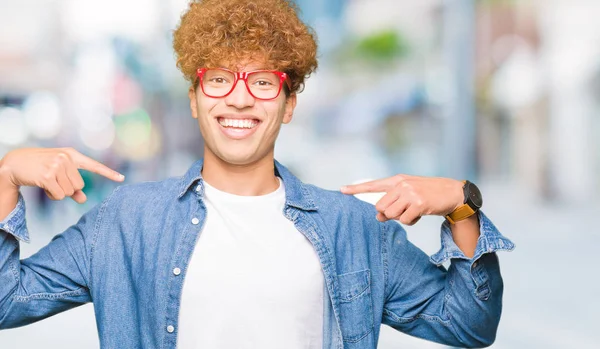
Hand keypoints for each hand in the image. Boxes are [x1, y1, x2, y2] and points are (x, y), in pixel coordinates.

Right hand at [0, 148, 123, 203]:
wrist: (15, 163)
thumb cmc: (39, 167)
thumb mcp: (58, 172)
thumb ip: (72, 185)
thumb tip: (83, 199)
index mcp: (72, 155)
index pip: (93, 165)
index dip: (108, 173)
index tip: (122, 178)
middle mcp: (66, 158)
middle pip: (79, 185)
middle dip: (67, 188)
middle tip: (53, 180)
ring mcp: (57, 165)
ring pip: (69, 191)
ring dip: (58, 192)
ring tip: (47, 181)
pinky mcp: (48, 175)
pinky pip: (59, 195)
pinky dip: (52, 195)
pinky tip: (43, 185)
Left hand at [341, 175, 463, 224]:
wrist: (452, 193)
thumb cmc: (428, 195)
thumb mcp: (408, 196)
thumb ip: (391, 204)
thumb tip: (378, 217)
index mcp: (397, 180)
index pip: (373, 185)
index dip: (356, 189)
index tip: (341, 189)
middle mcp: (401, 184)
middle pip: (381, 207)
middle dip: (390, 214)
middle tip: (404, 210)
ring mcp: (410, 193)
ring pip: (391, 215)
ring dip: (402, 218)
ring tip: (414, 211)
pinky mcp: (419, 203)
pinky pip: (405, 220)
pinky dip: (412, 221)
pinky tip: (421, 214)